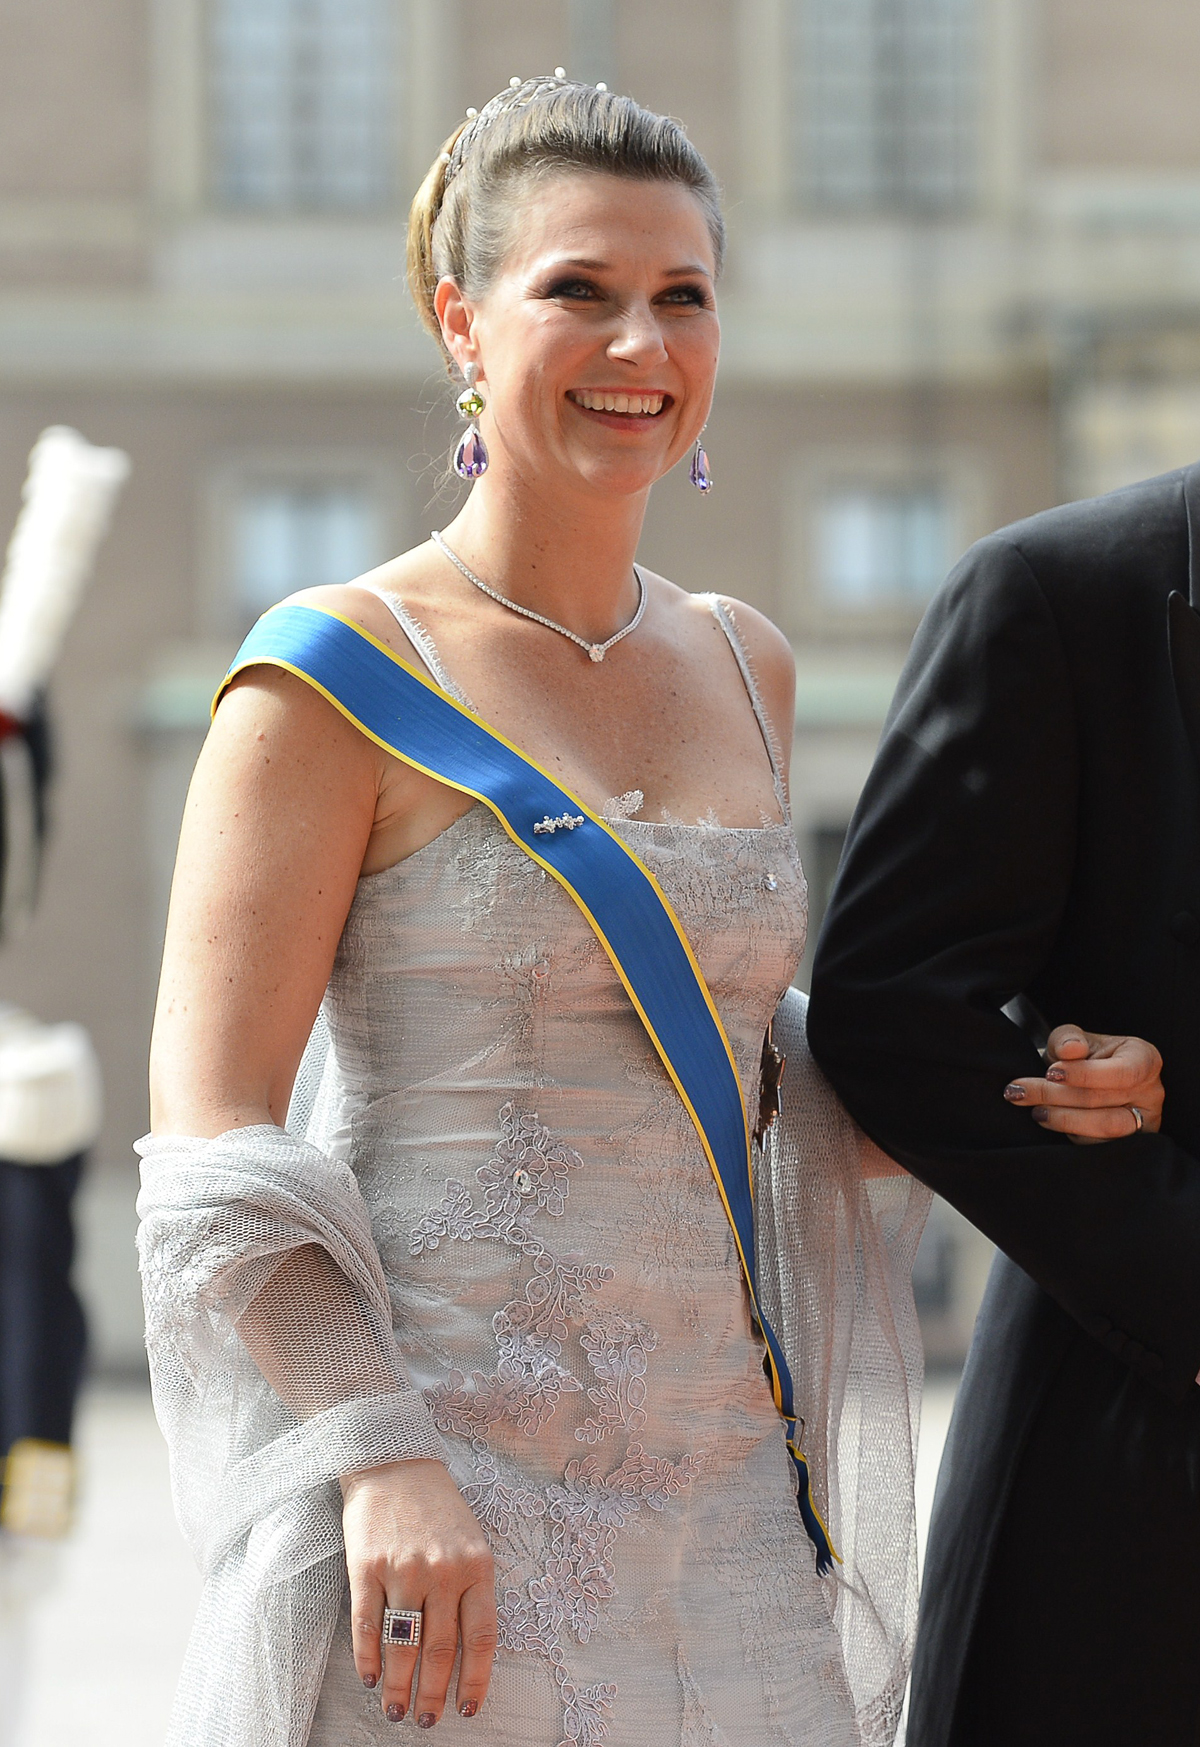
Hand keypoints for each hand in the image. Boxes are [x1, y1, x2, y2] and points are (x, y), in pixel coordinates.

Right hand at [340, 1458, 495, 1724]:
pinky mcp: (367, 1566)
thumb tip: (465, 1654)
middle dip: (433, 1694)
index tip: (467, 1710)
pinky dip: (367, 1658)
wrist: (394, 1461)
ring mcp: (403, 1568)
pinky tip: (369, 1677)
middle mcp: (442, 1570)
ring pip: (403, 1644)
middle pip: (439, 1650)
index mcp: (476, 1566)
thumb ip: (470, 1590)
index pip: (481, 1638)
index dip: (475, 1680)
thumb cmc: (437, 1508)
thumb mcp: (470, 1541)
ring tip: (396, 1710)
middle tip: (426, 1721)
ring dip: (399, 1686)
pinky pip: (367, 1624)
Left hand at [1003, 1025, 1163, 1143]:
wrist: (1081, 1080)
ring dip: (1063, 1120)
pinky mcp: (1130, 1145)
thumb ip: (1068, 1039)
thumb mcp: (1072, 1039)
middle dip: (1055, 1095)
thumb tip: (1070, 1050)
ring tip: (1035, 1111)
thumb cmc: (1081, 1056)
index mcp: (1144, 1059)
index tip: (1050, 1072)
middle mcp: (1151, 1092)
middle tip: (1019, 1092)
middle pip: (1104, 1099)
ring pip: (1105, 1128)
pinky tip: (1051, 1123)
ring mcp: (1144, 1122)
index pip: (1122, 1071)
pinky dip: (1072, 1135)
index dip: (1085, 1074)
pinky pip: (1100, 1146)